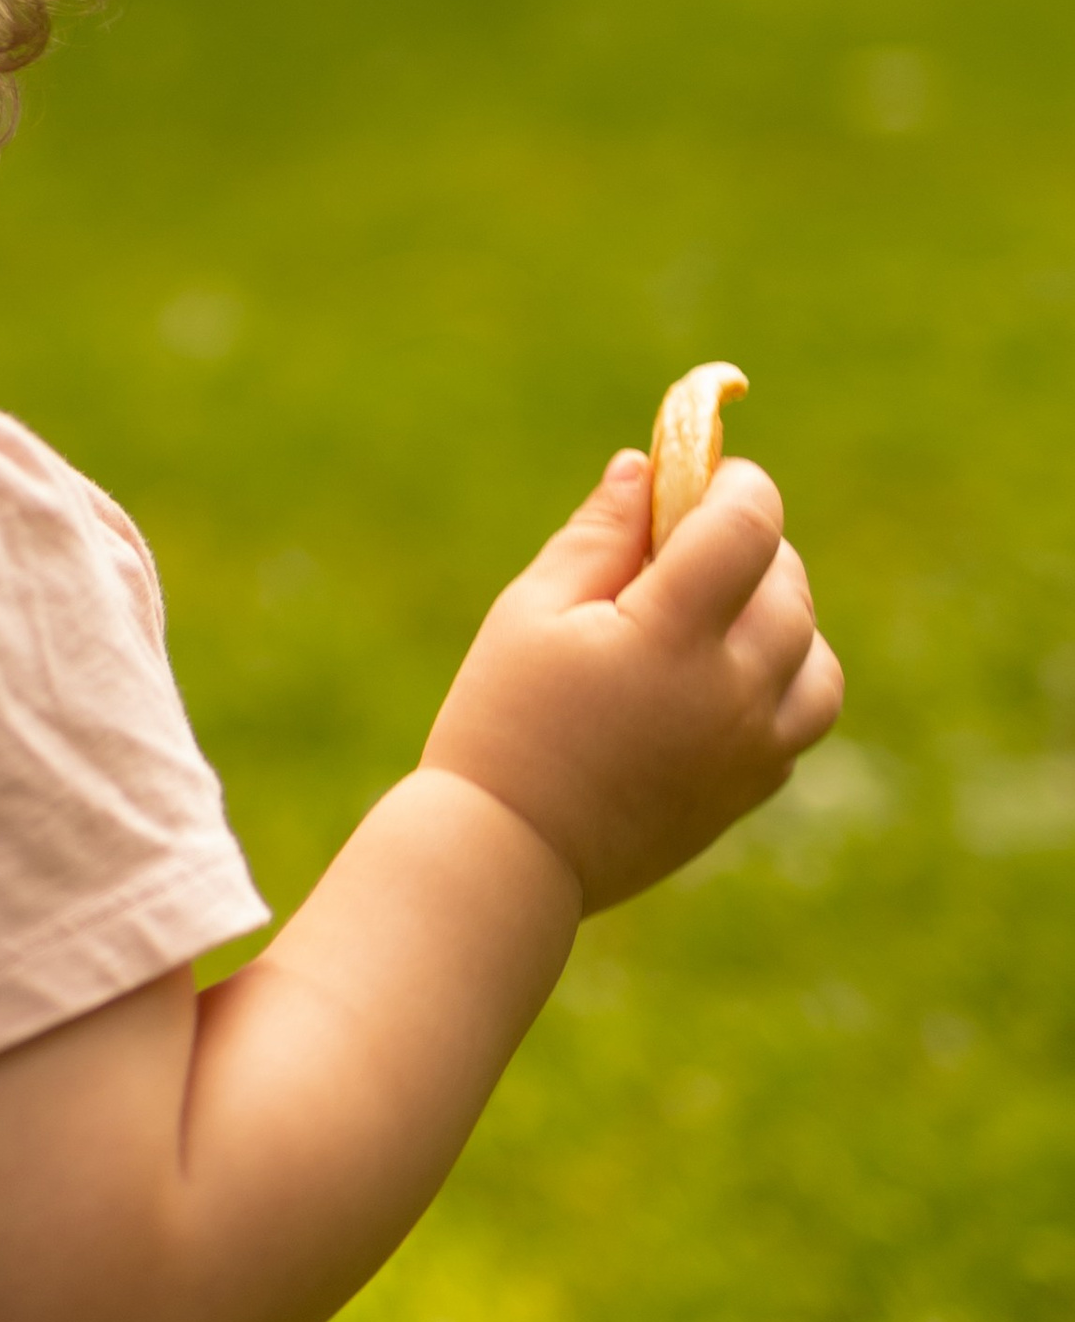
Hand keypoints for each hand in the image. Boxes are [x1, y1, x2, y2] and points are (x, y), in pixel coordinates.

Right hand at [420, 449, 842, 913]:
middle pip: (789, 585)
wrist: (513, 856)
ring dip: (778, 611)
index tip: (704, 474)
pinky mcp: (754, 788)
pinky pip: (803, 712)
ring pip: (816, 652)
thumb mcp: (532, 609)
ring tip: (711, 609)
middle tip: (687, 540)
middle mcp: (734, 692)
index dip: (737, 484)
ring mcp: (754, 748)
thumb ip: (599, 533)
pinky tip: (713, 673)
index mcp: (672, 636)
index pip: (748, 527)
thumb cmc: (505, 720)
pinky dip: (781, 676)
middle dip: (750, 543)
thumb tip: (646, 464)